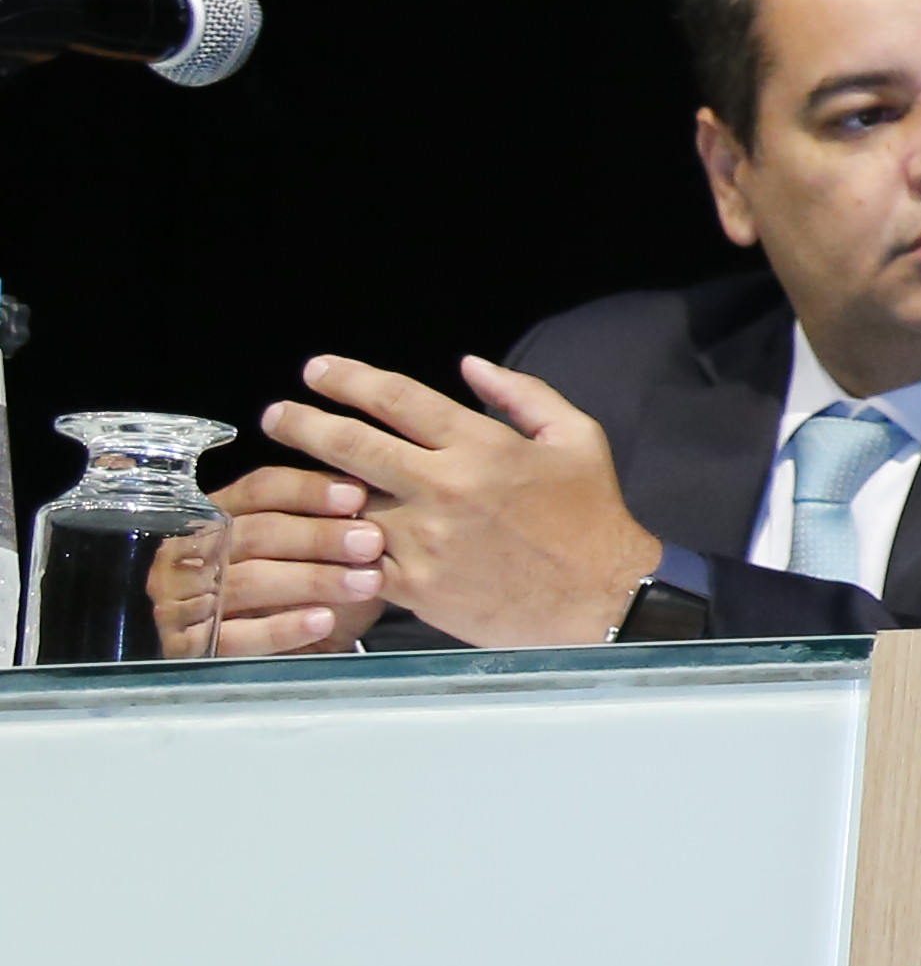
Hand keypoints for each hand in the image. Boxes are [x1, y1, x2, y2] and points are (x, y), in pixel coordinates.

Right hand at [194, 464, 390, 655]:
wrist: (286, 652)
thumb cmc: (306, 590)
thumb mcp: (321, 551)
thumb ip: (335, 523)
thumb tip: (373, 500)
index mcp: (224, 514)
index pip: (260, 489)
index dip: (309, 491)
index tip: (357, 497)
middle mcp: (197, 552)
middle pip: (256, 533)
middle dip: (319, 536)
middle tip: (371, 542)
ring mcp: (186, 599)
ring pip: (249, 581)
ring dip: (312, 579)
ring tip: (365, 582)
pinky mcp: (193, 645)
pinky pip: (236, 635)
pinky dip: (283, 627)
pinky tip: (323, 620)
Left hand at [256, 356, 664, 649]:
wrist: (601, 599)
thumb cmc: (591, 517)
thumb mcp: (577, 438)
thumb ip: (524, 394)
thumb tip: (471, 365)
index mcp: (481, 446)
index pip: (398, 399)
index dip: (349, 378)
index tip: (317, 370)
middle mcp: (444, 486)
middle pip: (352, 444)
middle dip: (303, 424)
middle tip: (275, 414)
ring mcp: (424, 538)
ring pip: (343, 504)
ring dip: (305, 487)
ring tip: (277, 477)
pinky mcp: (415, 586)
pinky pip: (355, 561)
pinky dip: (327, 548)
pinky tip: (304, 538)